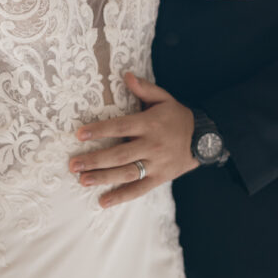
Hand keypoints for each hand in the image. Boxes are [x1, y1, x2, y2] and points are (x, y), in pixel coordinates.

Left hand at [69, 72, 199, 207]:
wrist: (204, 139)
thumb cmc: (177, 117)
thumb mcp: (164, 98)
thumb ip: (145, 89)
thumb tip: (126, 75)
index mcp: (149, 124)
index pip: (120, 127)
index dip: (100, 131)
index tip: (80, 135)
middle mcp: (151, 145)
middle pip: (119, 154)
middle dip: (95, 160)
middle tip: (73, 164)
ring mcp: (156, 164)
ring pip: (126, 173)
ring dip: (103, 178)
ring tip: (83, 180)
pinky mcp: (159, 178)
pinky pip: (139, 189)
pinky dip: (121, 197)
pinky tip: (103, 202)